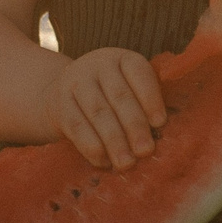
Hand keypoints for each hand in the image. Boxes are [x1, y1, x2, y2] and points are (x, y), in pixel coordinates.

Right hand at [43, 47, 164, 168]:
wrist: (63, 93)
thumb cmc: (109, 95)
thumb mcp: (127, 86)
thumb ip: (144, 104)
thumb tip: (162, 134)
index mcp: (122, 59)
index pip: (139, 73)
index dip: (150, 98)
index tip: (160, 123)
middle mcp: (98, 65)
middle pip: (119, 96)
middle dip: (134, 126)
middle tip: (146, 150)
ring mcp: (76, 83)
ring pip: (99, 113)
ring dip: (114, 141)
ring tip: (126, 163)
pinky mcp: (60, 105)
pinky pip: (77, 127)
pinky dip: (91, 147)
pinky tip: (104, 162)